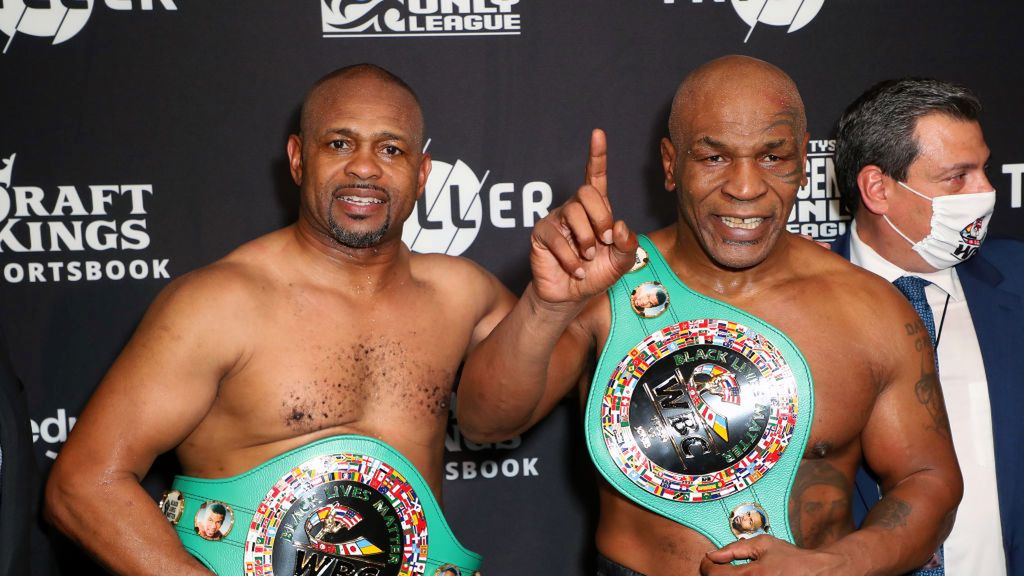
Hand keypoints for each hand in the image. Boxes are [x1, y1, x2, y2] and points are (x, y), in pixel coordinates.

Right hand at [529, 128, 636, 304]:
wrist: (571, 296)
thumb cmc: (596, 275)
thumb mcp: (621, 262)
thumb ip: (628, 244)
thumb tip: (618, 224)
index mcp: (596, 210)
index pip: (596, 176)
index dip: (597, 155)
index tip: (597, 133)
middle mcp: (575, 209)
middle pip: (587, 193)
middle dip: (600, 217)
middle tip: (605, 241)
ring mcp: (556, 219)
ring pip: (573, 213)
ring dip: (586, 240)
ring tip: (588, 257)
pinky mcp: (541, 234)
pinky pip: (557, 238)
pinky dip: (572, 258)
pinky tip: (576, 270)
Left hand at [700, 535, 846, 574]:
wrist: (818, 573)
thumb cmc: (791, 558)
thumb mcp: (764, 545)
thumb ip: (735, 548)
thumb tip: (712, 554)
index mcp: (751, 574)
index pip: (712, 575)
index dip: (706, 566)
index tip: (709, 562)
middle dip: (713, 575)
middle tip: (719, 568)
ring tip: (732, 573)